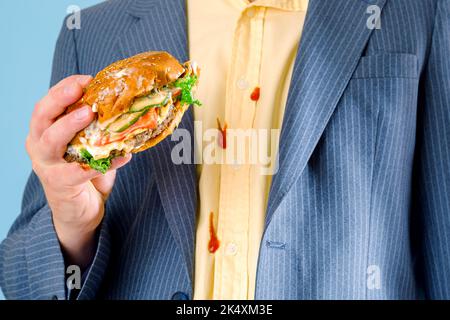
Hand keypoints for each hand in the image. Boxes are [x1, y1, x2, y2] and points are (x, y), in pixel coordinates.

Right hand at [26, 75, 131, 268]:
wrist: (79, 211)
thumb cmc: (83, 171)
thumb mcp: (86, 144)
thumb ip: (95, 127)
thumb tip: (125, 104)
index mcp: (44, 132)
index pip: (47, 104)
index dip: (63, 89)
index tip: (86, 79)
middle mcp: (39, 146)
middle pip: (42, 118)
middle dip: (60, 100)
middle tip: (81, 90)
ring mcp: (47, 166)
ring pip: (51, 142)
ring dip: (70, 126)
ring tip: (90, 114)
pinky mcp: (60, 185)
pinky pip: (81, 171)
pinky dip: (104, 162)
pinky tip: (124, 155)